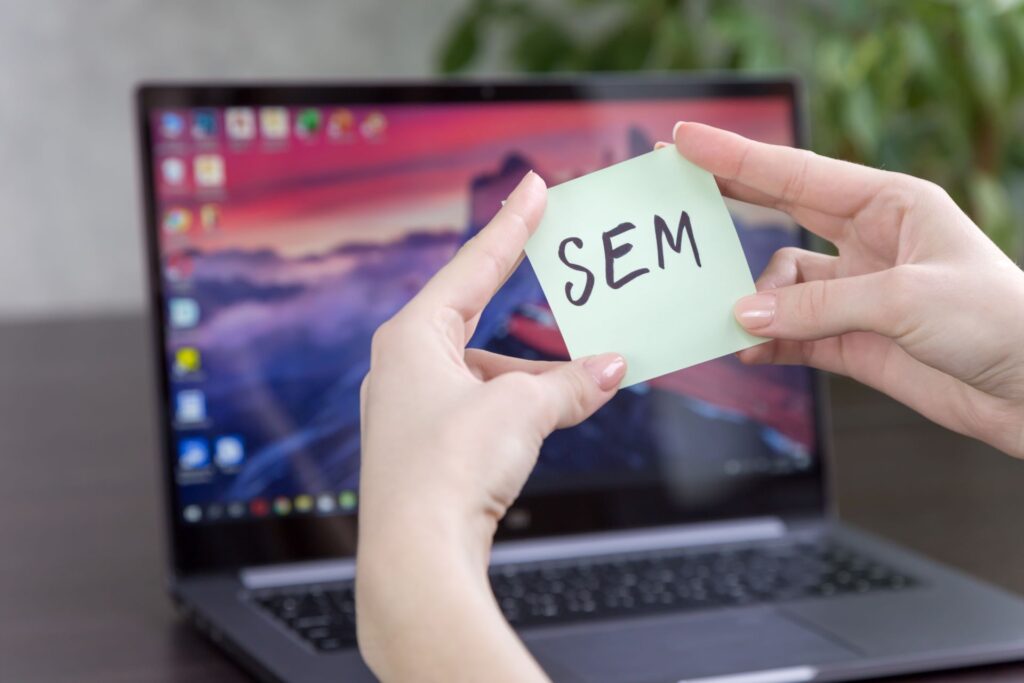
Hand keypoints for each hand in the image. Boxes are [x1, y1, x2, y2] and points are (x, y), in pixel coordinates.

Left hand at [356, 171, 625, 681]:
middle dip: (531, 319)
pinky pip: (481, 410)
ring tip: (585, 384)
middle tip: (570, 285)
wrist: (417, 558)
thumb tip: (610, 368)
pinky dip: (518, 410)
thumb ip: (569, 383)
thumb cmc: (447, 471)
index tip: (533, 190)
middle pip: (479, 323)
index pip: (471, 266)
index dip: (510, 227)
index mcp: (411, 337)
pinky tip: (552, 418)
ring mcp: (411, 410)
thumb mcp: (521, 411)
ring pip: (486, 374)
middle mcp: (403, 367)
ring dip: (534, 380)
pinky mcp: (425, 449)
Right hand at [672, 122, 1023, 457]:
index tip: (684, 141)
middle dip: (727, 203)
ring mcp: (855, 293)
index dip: (735, 157)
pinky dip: (766, 343)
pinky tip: (748, 350)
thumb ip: (817, 306)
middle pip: (778, 213)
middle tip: (673, 191)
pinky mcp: (849, 340)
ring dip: (756, 304)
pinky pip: (789, 335)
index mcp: (889, 204)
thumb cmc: (996, 321)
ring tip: (736, 322)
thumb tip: (742, 316)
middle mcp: (866, 242)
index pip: (797, 174)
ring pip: (778, 287)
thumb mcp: (904, 299)